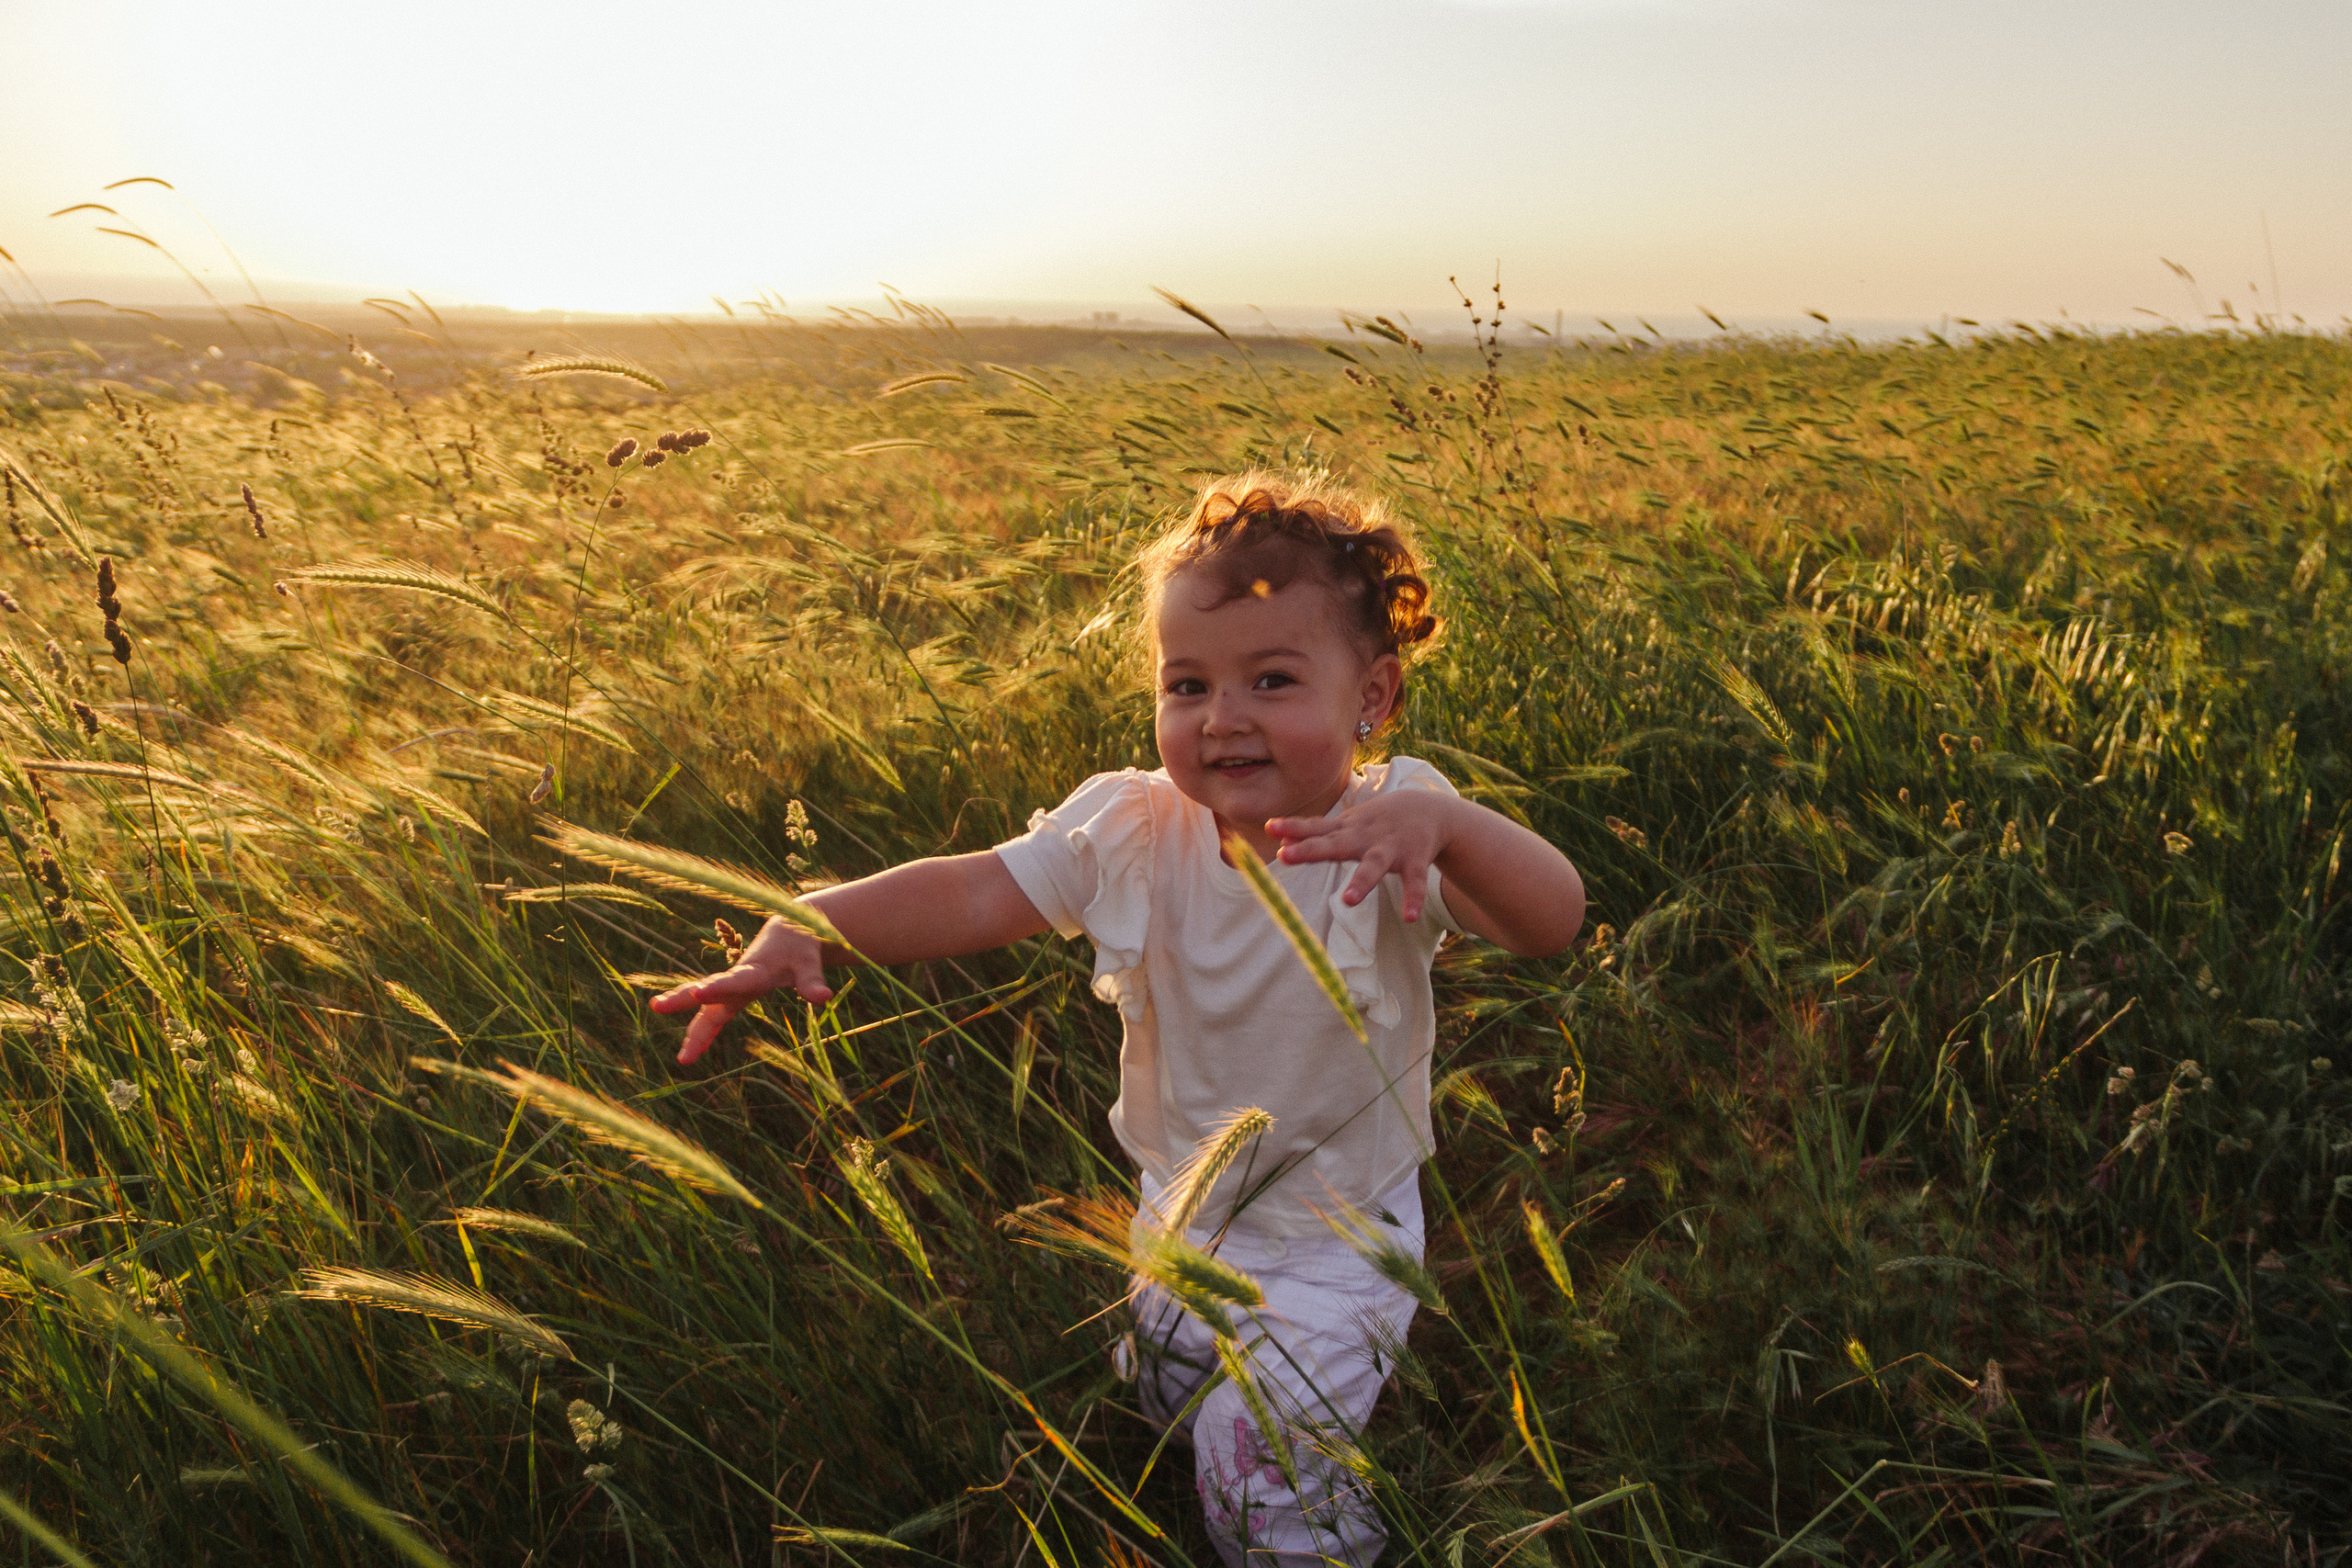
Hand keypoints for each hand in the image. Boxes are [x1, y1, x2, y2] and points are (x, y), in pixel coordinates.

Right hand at [648, 916, 833, 1064]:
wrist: (790, 931)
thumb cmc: (800, 946)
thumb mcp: (809, 961)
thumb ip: (812, 980)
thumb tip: (824, 998)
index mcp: (757, 969)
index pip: (735, 980)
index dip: (718, 987)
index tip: (699, 991)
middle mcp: (739, 979)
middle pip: (710, 991)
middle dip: (684, 999)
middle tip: (658, 1005)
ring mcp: (733, 989)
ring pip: (706, 1007)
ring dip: (690, 1024)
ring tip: (670, 1041)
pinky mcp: (735, 996)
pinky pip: (715, 1016)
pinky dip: (703, 1031)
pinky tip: (690, 1052)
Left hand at [1266, 791, 1464, 921]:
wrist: (1429, 809)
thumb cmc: (1378, 821)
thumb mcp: (1347, 825)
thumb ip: (1317, 834)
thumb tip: (1282, 841)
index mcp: (1346, 830)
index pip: (1315, 828)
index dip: (1293, 828)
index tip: (1269, 827)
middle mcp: (1364, 838)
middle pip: (1335, 845)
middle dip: (1310, 850)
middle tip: (1286, 856)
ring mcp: (1390, 849)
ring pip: (1374, 865)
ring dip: (1362, 881)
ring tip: (1348, 901)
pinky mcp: (1414, 861)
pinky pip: (1414, 883)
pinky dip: (1413, 899)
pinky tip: (1409, 918)